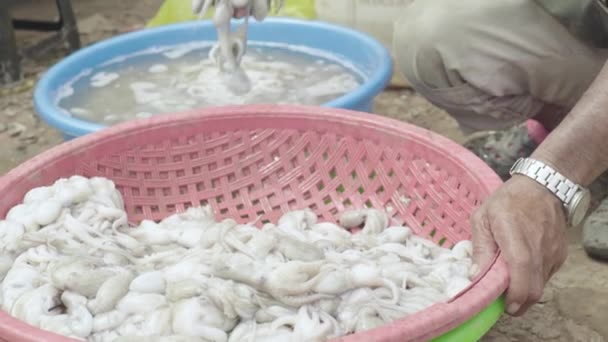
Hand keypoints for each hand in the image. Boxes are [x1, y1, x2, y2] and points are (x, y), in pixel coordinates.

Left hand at [471, 175, 567, 315]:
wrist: (542, 187)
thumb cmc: (508, 201)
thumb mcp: (482, 217)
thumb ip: (480, 247)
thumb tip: (475, 275)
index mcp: (515, 236)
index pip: (521, 270)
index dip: (514, 293)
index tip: (504, 305)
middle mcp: (538, 248)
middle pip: (534, 289)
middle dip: (518, 302)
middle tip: (502, 300)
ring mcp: (552, 253)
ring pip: (540, 285)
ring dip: (525, 291)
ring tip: (509, 282)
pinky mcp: (559, 255)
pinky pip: (546, 276)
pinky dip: (533, 280)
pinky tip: (521, 270)